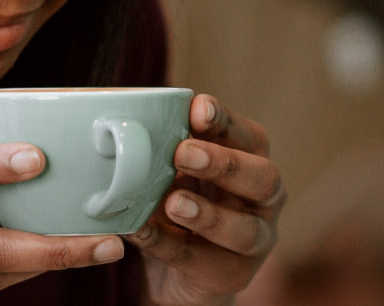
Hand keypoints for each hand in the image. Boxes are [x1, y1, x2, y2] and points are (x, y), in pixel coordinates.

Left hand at [123, 94, 284, 304]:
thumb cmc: (174, 203)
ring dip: (208, 215)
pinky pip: (204, 261)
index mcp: (250, 163)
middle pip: (263, 178)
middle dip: (224, 163)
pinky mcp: (231, 275)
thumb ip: (159, 151)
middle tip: (183, 153)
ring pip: (246, 230)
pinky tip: (142, 232)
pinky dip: (169, 245)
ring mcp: (255, 242)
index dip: (226, 122)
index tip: (197, 108)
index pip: (249, 137)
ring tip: (173, 203)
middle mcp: (263, 201)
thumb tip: (120, 121)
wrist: (174, 270)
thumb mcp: (168, 172)